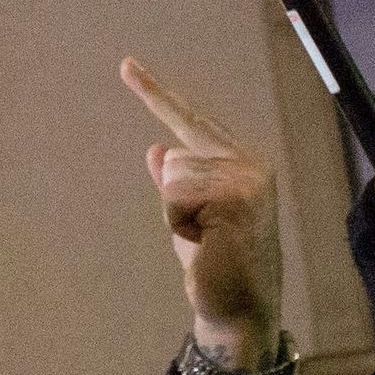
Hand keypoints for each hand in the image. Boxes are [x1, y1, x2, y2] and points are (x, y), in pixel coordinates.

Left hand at [125, 58, 282, 366]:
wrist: (237, 310)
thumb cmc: (215, 266)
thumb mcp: (188, 219)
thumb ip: (177, 183)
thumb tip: (155, 149)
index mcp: (241, 161)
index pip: (190, 121)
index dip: (154, 94)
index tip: (125, 64)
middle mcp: (249, 163)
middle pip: (172, 159)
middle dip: (173, 202)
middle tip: (203, 236)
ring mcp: (247, 178)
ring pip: (171, 176)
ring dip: (176, 216)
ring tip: (207, 241)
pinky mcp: (237, 197)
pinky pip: (175, 196)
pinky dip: (180, 225)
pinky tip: (208, 244)